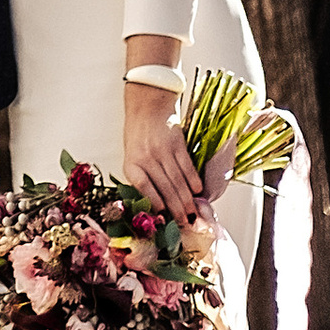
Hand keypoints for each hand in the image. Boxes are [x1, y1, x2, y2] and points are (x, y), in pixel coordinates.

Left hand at [122, 81, 211, 235]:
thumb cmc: (138, 136)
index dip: (154, 201)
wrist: (147, 108)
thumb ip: (142, 177)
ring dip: (187, 199)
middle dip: (176, 208)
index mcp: (132, 162)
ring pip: (177, 180)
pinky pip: (186, 166)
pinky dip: (193, 180)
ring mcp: (163, 150)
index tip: (163, 216)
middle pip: (165, 187)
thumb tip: (156, 204)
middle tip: (185, 222)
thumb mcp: (132, 156)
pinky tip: (197, 191)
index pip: (142, 185)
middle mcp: (146, 157)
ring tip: (193, 212)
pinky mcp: (177, 144)